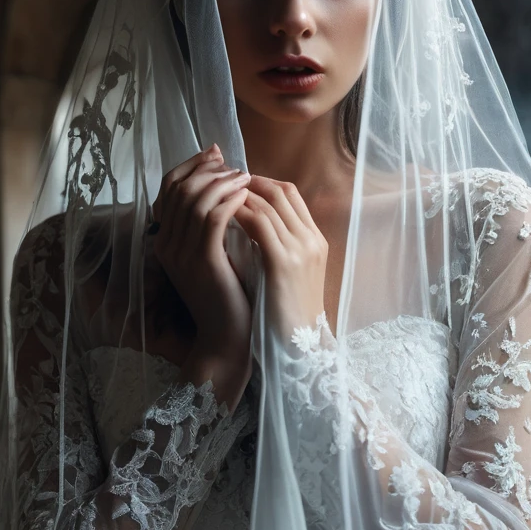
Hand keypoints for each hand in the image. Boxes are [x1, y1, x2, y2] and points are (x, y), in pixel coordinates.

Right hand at [150, 144, 252, 371]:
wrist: (227, 338)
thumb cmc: (227, 294)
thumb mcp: (213, 253)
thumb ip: (210, 223)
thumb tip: (224, 183)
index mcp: (165, 240)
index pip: (168, 187)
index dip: (192, 165)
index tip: (217, 154)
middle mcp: (167, 245)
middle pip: (179, 188)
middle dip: (208, 169)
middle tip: (234, 165)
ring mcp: (182, 254)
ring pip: (195, 200)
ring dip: (222, 182)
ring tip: (245, 177)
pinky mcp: (203, 263)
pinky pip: (212, 220)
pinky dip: (229, 201)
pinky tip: (247, 196)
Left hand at [232, 175, 327, 340]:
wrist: (296, 346)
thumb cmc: (286, 313)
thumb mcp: (290, 274)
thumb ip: (279, 247)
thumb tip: (252, 227)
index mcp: (315, 240)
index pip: (290, 194)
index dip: (262, 183)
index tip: (236, 184)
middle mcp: (311, 239)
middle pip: (280, 191)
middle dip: (248, 182)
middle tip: (220, 183)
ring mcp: (300, 248)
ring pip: (268, 203)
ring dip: (239, 194)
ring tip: (215, 195)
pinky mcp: (283, 261)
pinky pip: (258, 223)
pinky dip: (238, 212)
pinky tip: (219, 215)